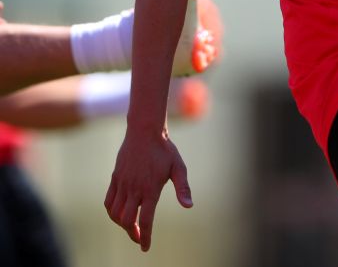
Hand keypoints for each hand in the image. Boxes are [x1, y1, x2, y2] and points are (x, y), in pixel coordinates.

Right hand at [105, 127, 191, 250]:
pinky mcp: (115, 178)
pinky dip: (112, 212)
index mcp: (151, 188)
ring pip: (115, 213)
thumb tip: (189, 206)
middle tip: (140, 238)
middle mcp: (134, 188)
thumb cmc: (165, 150)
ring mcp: (122, 184)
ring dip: (122, 224)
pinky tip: (119, 214)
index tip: (145, 247)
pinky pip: (108, 201)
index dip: (145, 236)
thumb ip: (183, 188)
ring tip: (131, 227)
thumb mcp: (179, 168)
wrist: (145, 131)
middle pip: (127, 220)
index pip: (145, 220)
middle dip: (133, 234)